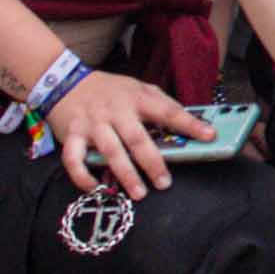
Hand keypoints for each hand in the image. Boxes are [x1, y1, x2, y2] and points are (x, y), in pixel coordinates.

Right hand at [39, 69, 180, 197]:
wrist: (65, 81)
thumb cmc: (109, 90)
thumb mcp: (138, 89)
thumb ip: (161, 104)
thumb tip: (190, 124)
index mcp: (137, 98)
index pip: (168, 111)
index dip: (190, 124)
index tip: (209, 136)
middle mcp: (115, 110)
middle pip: (137, 138)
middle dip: (152, 162)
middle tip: (164, 183)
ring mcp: (93, 123)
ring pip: (110, 150)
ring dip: (125, 174)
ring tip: (139, 193)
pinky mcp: (71, 135)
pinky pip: (74, 159)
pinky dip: (83, 176)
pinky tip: (96, 188)